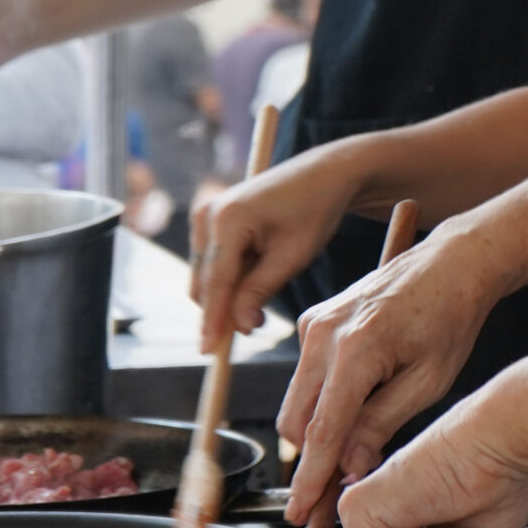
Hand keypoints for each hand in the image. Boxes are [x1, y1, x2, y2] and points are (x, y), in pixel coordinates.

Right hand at [191, 141, 371, 351]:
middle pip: (205, 282)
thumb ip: (261, 291)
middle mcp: (207, 214)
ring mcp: (205, 214)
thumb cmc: (315, 211)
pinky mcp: (209, 219)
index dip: (212, 320)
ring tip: (271, 280)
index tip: (208, 353)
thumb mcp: (293, 256)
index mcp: (228, 219)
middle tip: (258, 325)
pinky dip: (232, 276)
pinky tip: (261, 266)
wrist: (323, 174)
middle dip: (224, 307)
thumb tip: (239, 328)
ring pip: (207, 275)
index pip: (216, 282)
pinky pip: (212, 262)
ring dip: (230, 291)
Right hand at [276, 221, 514, 523]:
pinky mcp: (313, 321)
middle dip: (309, 459)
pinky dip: (322, 402)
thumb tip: (349, 468)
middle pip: (297, 420)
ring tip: (352, 453)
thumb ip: (383, 424)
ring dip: (316, 431)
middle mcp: (323, 333)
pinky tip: (355, 413)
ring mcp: (313, 323)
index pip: (322, 431)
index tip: (299, 512)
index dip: (310, 478)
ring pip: (297, 401)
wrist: (452, 262)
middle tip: (330, 495)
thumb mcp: (429, 382)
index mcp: (355, 348)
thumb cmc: (451, 317)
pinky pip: (306, 378)